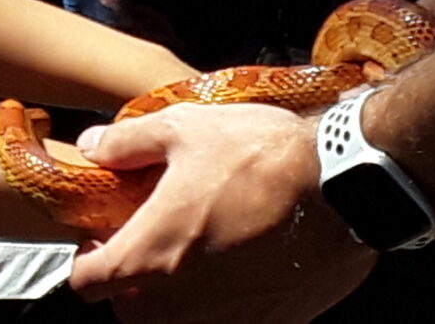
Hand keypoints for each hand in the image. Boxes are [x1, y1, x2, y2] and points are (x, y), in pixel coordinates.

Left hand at [70, 103, 376, 323]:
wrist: (348, 185)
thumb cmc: (262, 156)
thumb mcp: (184, 130)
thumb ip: (128, 143)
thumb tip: (93, 146)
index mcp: (150, 256)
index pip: (85, 284)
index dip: (87, 260)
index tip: (102, 238)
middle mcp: (182, 303)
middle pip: (128, 312)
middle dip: (129, 283)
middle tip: (149, 243)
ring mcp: (229, 320)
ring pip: (176, 323)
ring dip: (174, 296)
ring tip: (195, 251)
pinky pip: (227, 323)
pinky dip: (221, 303)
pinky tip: (237, 263)